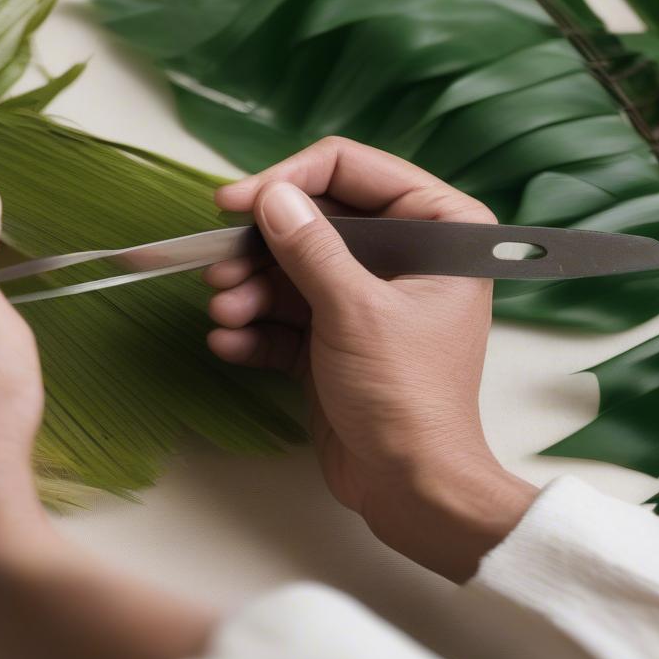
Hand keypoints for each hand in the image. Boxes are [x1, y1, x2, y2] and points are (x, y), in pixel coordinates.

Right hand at [205, 138, 536, 580]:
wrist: (410, 489)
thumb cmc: (405, 395)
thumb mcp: (354, 312)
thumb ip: (310, 248)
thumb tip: (270, 196)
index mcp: (438, 228)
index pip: (353, 169)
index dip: (289, 179)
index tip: (235, 202)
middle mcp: (404, 253)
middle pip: (314, 219)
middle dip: (262, 247)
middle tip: (219, 268)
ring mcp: (366, 295)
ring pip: (294, 268)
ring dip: (251, 289)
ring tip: (224, 310)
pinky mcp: (336, 336)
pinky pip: (289, 315)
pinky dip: (257, 326)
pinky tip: (228, 342)